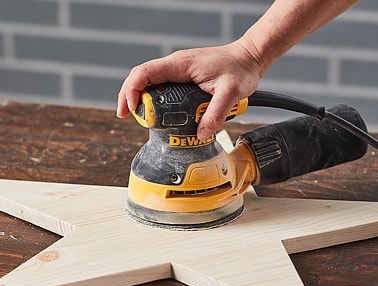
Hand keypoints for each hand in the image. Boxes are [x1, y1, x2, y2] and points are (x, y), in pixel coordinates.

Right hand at [117, 40, 263, 139]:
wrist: (248, 58)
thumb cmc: (240, 69)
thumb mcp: (231, 93)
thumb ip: (216, 114)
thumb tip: (201, 134)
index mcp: (180, 65)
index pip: (145, 72)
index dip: (132, 90)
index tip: (131, 109)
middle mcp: (175, 65)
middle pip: (141, 78)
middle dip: (131, 96)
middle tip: (128, 117)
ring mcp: (178, 71)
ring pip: (149, 82)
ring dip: (141, 98)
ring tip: (139, 117)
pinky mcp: (183, 78)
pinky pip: (162, 86)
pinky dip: (154, 99)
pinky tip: (155, 112)